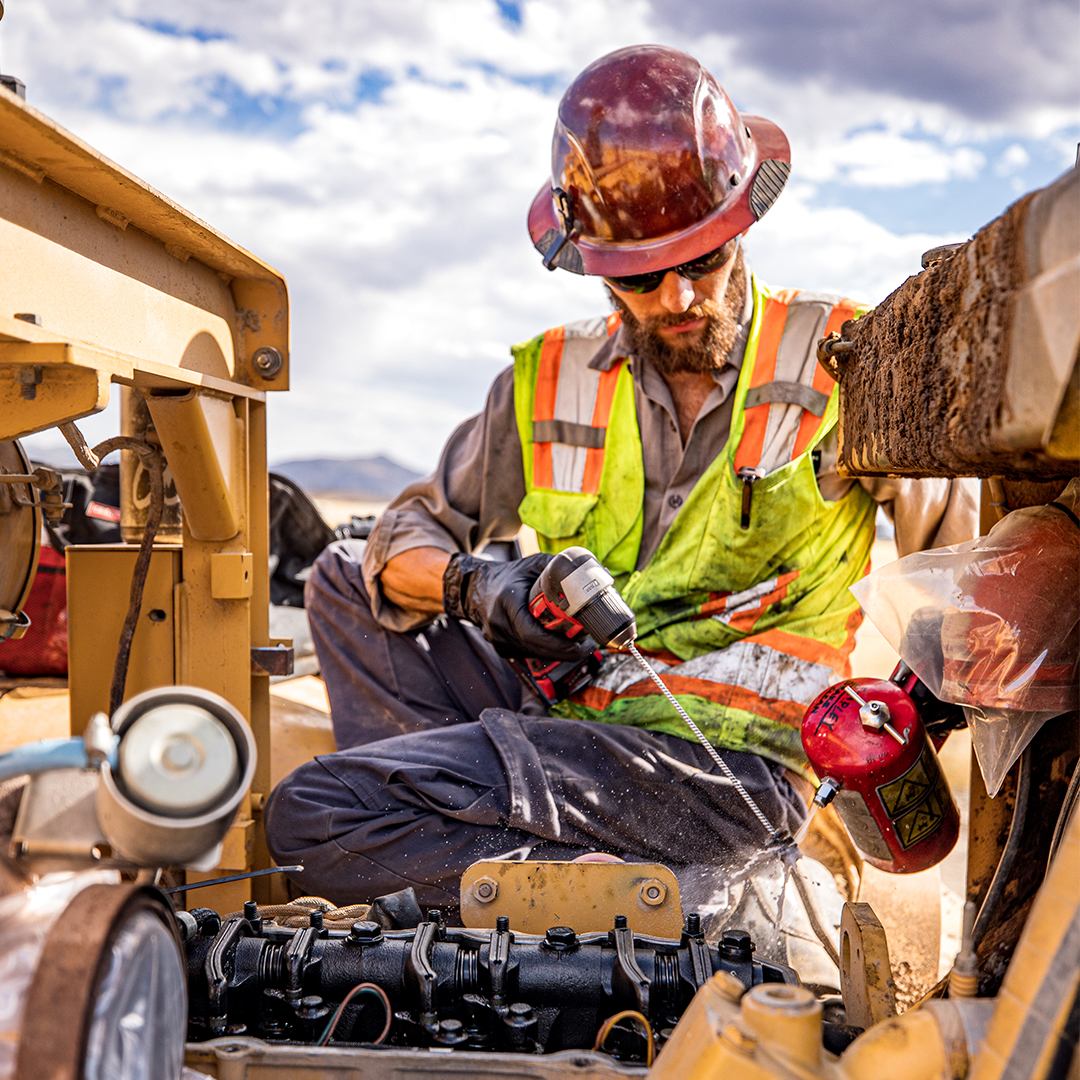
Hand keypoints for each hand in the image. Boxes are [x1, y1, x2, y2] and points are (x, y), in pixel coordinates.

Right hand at [443, 553, 596, 661]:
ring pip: (534, 655)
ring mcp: (498, 640)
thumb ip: (557, 567)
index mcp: (506, 602)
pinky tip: (559, 645)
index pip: (533, 633)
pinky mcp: (501, 649)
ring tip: (578, 645)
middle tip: (587, 646)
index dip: (558, 644)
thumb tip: (589, 571)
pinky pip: (528, 654)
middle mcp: (499, 624)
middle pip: (537, 649)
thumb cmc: (507, 577)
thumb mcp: (531, 565)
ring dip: (557, 653)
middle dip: (565, 652)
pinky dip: (545, 652)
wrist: (477, 589)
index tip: (579, 644)